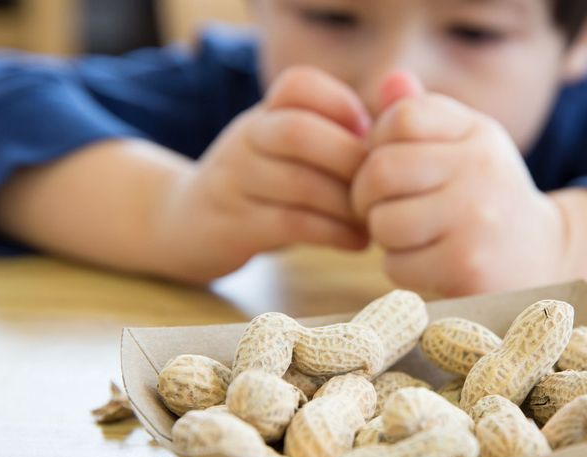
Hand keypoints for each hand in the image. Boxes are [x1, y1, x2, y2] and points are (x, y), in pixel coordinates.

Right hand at [156, 66, 372, 282]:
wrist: (186, 224)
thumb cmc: (262, 186)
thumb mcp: (285, 148)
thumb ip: (334, 133)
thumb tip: (400, 125)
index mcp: (264, 113)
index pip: (298, 84)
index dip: (341, 105)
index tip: (369, 136)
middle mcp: (245, 140)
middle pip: (297, 132)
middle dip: (350, 159)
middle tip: (383, 186)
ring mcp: (234, 182)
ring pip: (298, 184)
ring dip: (347, 205)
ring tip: (375, 219)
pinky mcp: (233, 225)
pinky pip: (290, 223)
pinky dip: (333, 233)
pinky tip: (357, 242)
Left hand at [352, 72, 567, 295]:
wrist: (542, 259)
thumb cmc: (485, 199)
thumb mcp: (466, 147)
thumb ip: (425, 116)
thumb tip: (390, 81)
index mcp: (478, 132)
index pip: (402, 118)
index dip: (378, 144)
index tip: (390, 166)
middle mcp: (481, 168)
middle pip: (381, 170)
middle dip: (366, 196)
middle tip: (379, 208)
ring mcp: (476, 217)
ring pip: (384, 221)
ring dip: (383, 236)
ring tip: (409, 236)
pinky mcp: (467, 264)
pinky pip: (397, 264)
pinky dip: (400, 269)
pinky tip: (426, 264)